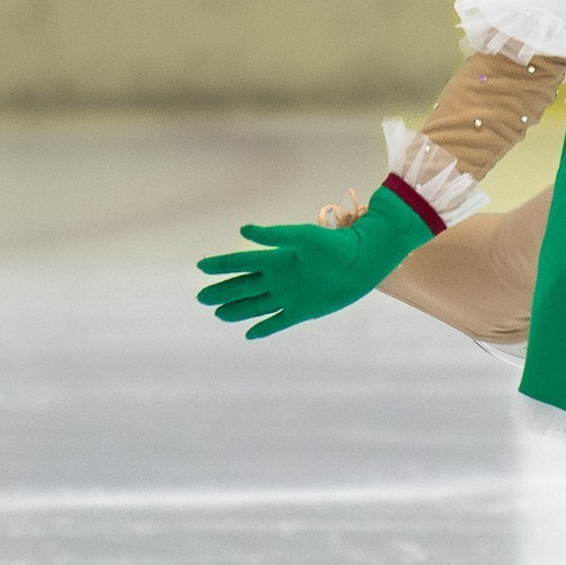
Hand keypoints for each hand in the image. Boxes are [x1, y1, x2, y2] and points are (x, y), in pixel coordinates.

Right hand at [195, 186, 432, 338]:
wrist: (364, 262)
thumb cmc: (336, 245)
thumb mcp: (304, 237)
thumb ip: (275, 235)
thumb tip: (243, 230)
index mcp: (278, 258)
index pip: (243, 262)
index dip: (222, 265)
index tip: (201, 266)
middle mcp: (281, 277)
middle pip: (244, 286)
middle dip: (223, 291)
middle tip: (201, 297)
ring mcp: (291, 295)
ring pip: (256, 305)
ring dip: (237, 310)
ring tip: (218, 314)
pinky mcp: (304, 310)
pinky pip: (279, 321)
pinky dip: (264, 328)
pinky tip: (249, 334)